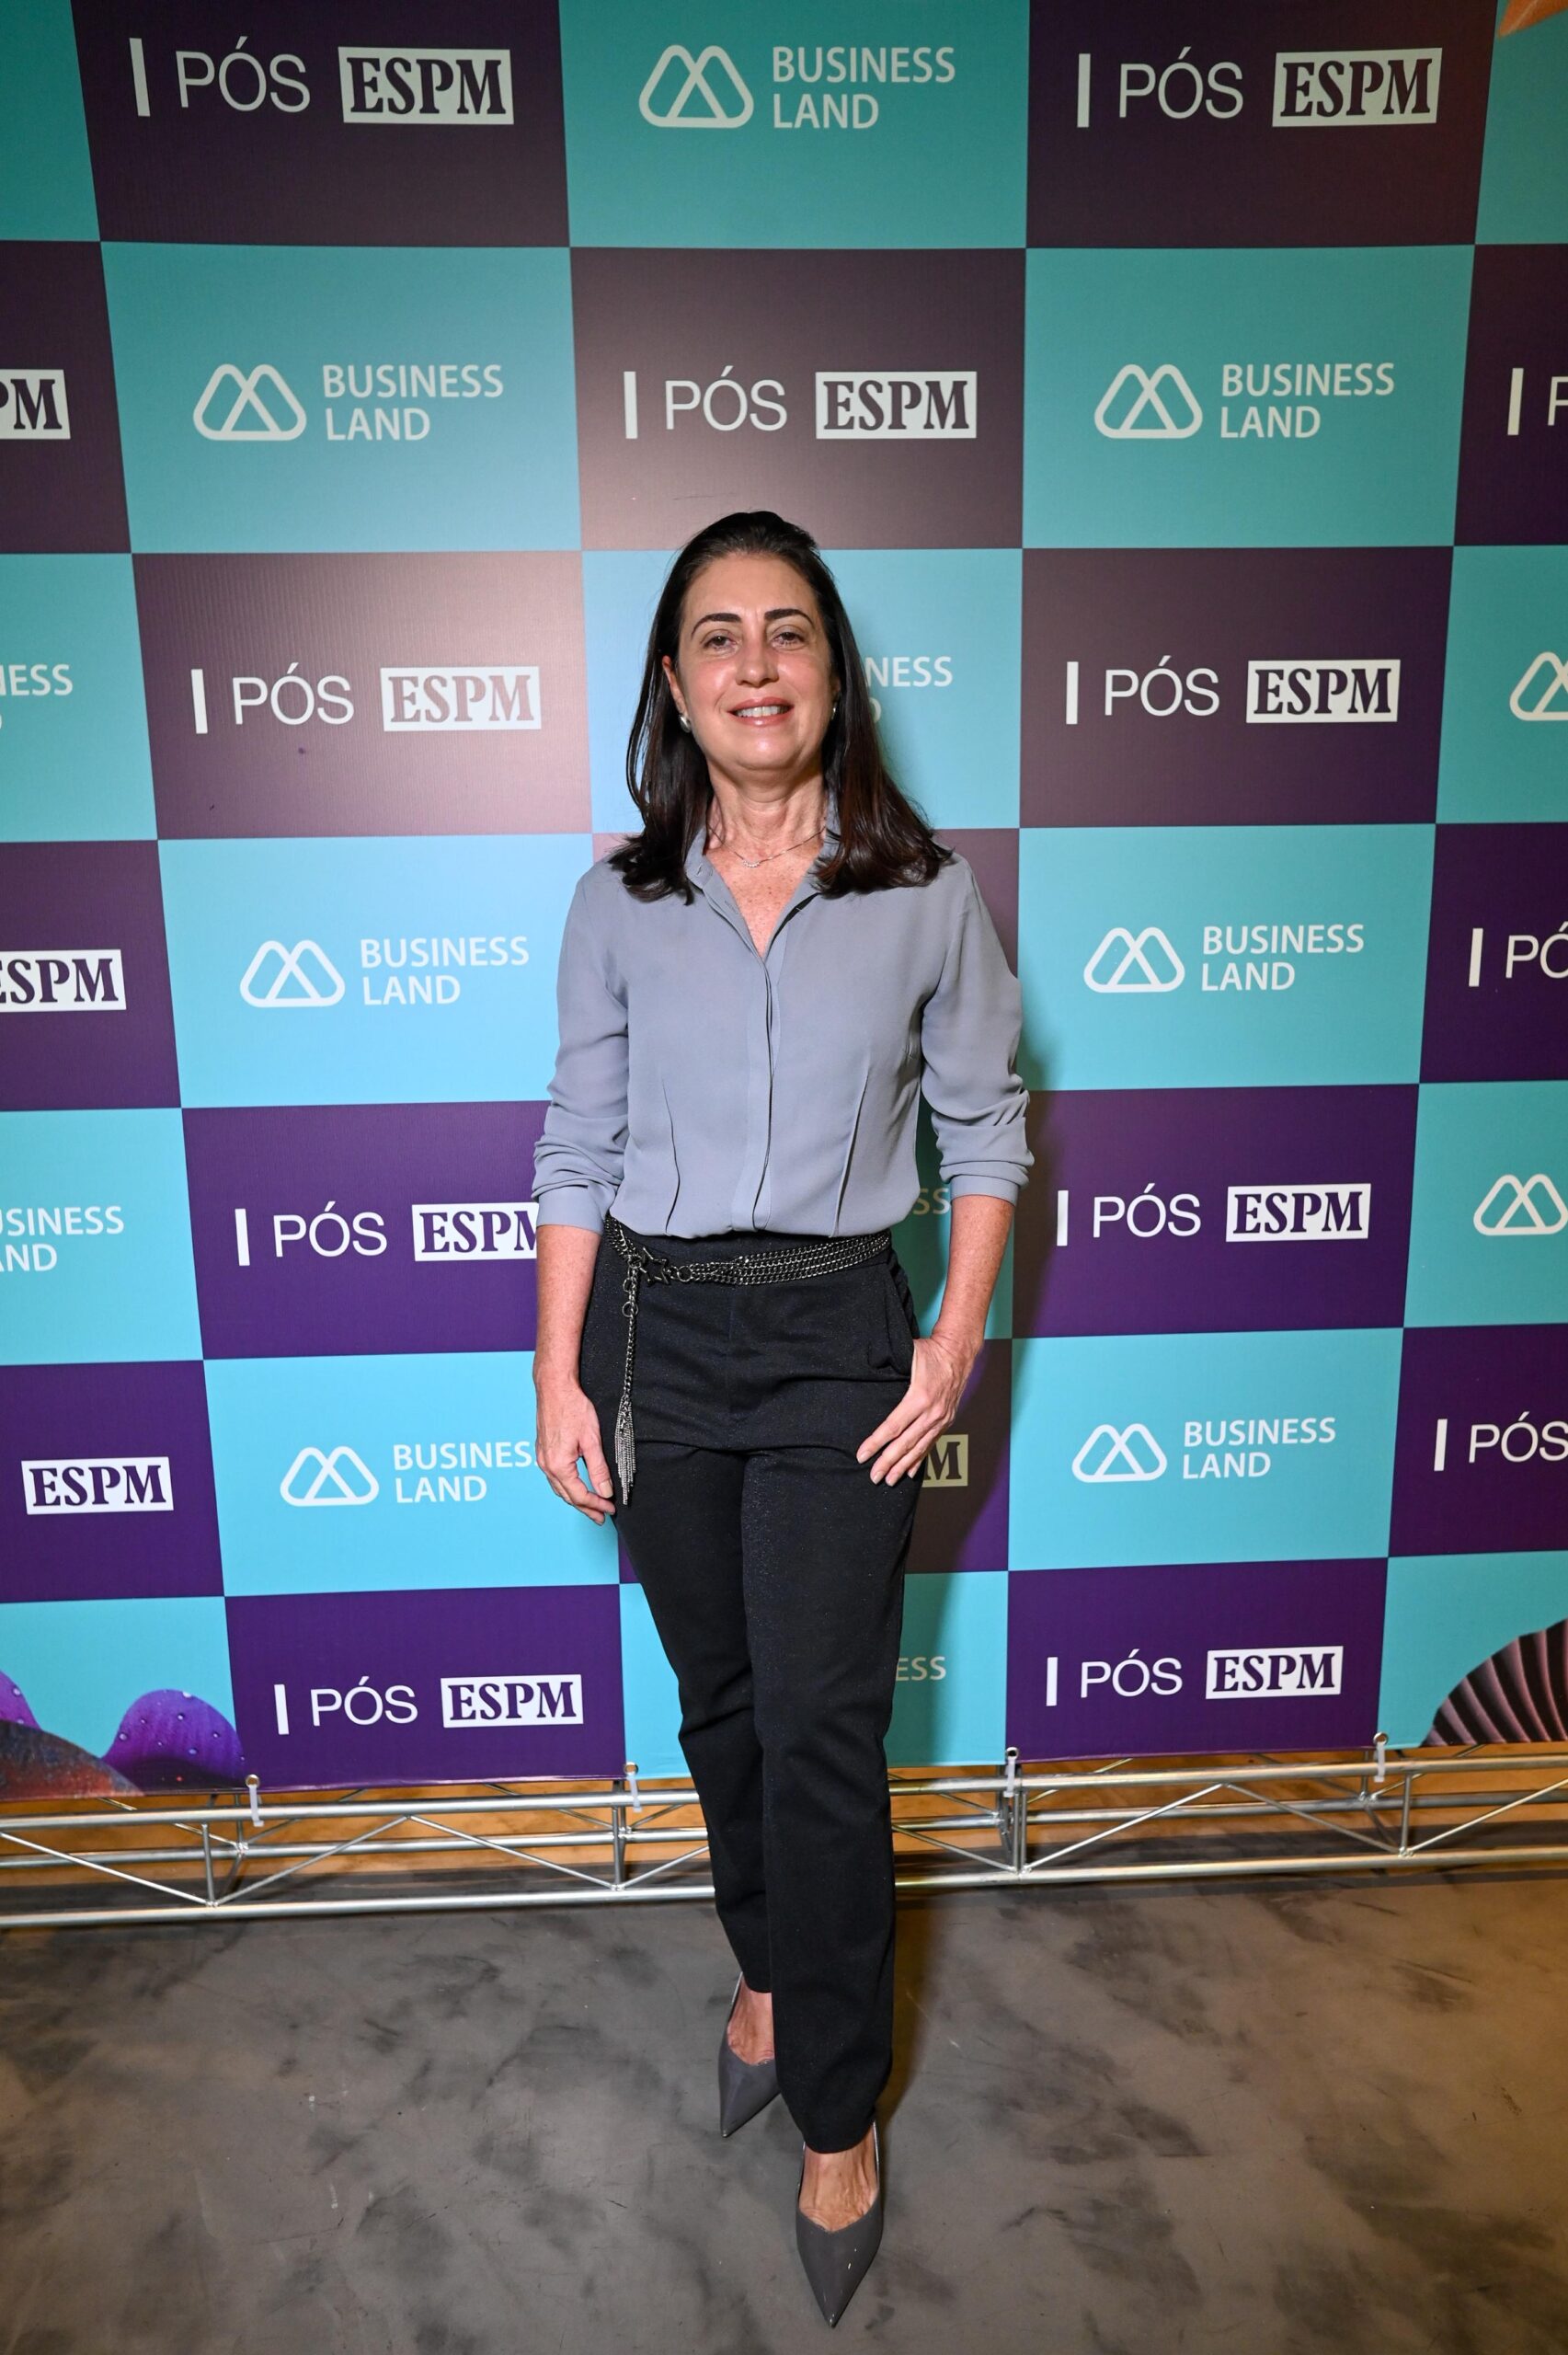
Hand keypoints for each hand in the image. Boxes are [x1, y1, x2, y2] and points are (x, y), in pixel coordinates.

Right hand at [534, 1369, 616, 1522]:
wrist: (554, 1387)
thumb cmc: (572, 1407)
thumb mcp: (592, 1440)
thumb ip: (598, 1468)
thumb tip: (605, 1490)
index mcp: (559, 1465)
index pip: (579, 1495)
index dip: (596, 1505)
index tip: (609, 1509)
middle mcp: (547, 1465)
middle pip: (567, 1496)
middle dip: (585, 1508)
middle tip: (601, 1517)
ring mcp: (542, 1458)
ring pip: (559, 1488)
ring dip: (575, 1499)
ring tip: (590, 1506)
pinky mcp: (542, 1450)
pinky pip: (554, 1477)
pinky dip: (566, 1486)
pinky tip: (574, 1486)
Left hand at [855, 1329, 975, 1483]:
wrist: (959, 1352)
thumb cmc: (930, 1352)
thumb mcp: (906, 1355)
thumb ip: (885, 1365)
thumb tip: (862, 1371)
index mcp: (919, 1397)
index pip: (892, 1427)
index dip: (876, 1443)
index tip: (862, 1455)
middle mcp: (932, 1413)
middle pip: (905, 1444)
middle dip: (887, 1462)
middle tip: (873, 1476)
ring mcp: (941, 1419)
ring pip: (919, 1448)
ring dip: (903, 1466)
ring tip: (890, 1480)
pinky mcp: (946, 1420)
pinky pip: (931, 1444)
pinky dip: (920, 1459)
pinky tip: (911, 1471)